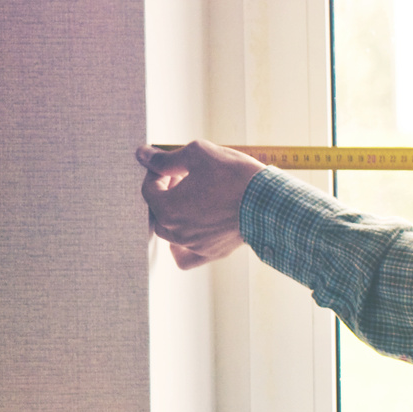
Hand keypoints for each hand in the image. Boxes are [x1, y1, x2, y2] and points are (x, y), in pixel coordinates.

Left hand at [137, 139, 267, 268]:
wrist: (270, 201)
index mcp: (166, 208)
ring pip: (170, 232)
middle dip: (166, 192)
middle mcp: (176, 231)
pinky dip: (181, 247)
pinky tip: (188, 232)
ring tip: (194, 198)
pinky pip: (185, 257)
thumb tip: (142, 154)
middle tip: (184, 177)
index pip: (149, 188)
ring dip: (175, 214)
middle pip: (157, 211)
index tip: (174, 165)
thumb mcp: (198, 154)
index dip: (158, 173)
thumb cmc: (235, 176)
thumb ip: (165, 158)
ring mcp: (193, 245)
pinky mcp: (212, 253)